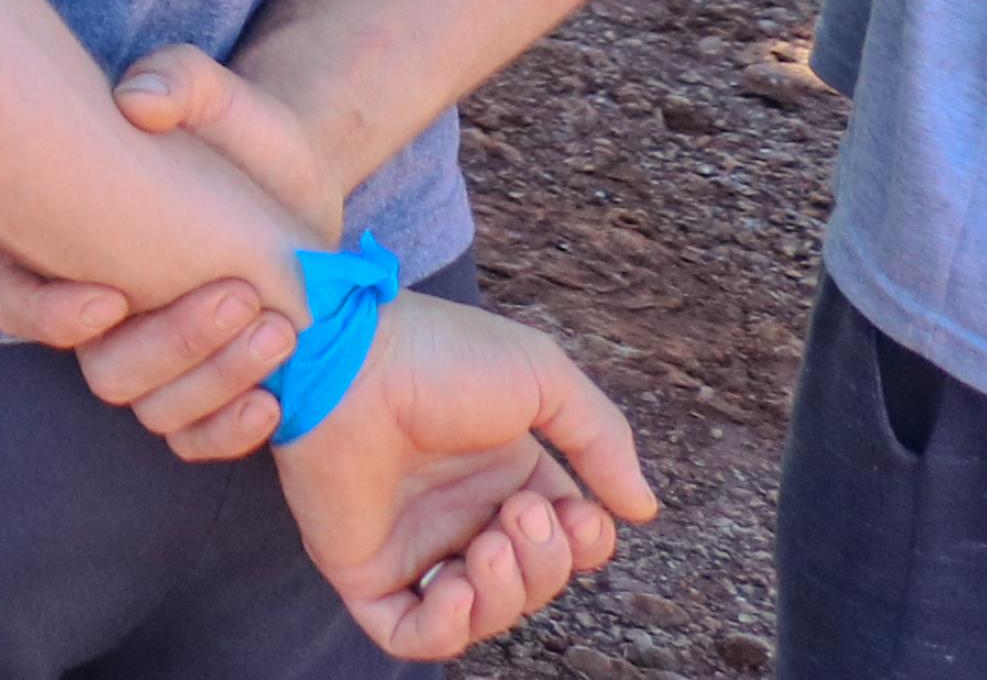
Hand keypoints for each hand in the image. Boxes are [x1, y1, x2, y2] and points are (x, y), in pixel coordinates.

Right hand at [0, 56, 356, 458]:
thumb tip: (135, 101)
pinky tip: (276, 400)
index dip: (48, 313)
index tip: (114, 295)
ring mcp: (153, 362)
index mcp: (68, 245)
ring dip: (215, 379)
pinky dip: (232, 431)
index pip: (14, 302)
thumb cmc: (245, 141)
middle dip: (171, 342)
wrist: (303, 193)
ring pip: (152, 409)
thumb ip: (177, 78)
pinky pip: (195, 441)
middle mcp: (102, 314)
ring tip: (280, 331)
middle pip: (101, 368)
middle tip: (239, 296)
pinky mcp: (206, 395)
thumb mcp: (220, 95)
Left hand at [274, 295, 656, 661]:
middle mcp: (461, 513)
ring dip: (505, 596)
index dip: (585, 545)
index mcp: (504, 475)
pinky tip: (456, 588)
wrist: (345, 354)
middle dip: (544, 564)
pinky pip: (407, 633)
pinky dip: (444, 630)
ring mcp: (411, 543)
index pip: (566, 543)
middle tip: (519, 513)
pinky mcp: (361, 565)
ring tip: (490, 545)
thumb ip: (602, 440)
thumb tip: (641, 510)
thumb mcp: (544, 379)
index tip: (578, 514)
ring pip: (480, 615)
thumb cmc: (439, 354)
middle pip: (530, 583)